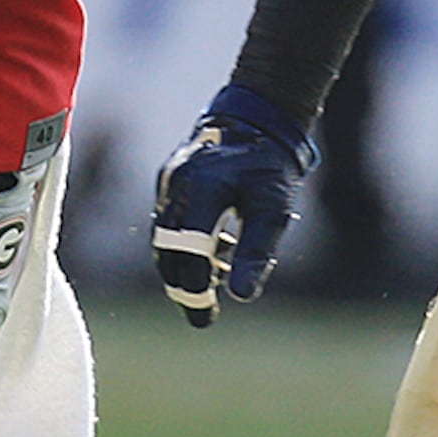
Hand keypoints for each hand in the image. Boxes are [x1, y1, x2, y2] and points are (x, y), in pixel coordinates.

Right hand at [150, 84, 320, 326]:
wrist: (254, 117)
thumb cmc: (268, 163)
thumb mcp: (273, 208)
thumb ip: (256, 250)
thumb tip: (243, 296)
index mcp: (201, 189)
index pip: (186, 253)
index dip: (193, 290)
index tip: (206, 318)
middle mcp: (176, 186)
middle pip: (167, 251)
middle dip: (183, 286)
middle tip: (204, 315)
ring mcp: (168, 184)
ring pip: (164, 240)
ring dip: (184, 268)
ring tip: (213, 286)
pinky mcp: (170, 184)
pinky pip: (169, 225)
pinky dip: (186, 248)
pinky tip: (216, 257)